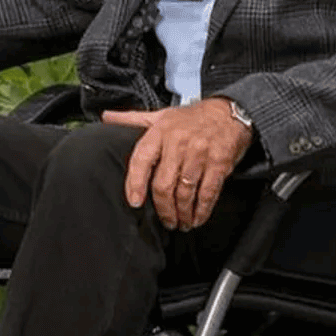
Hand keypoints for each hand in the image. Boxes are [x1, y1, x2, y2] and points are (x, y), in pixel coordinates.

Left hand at [102, 99, 251, 230]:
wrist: (229, 112)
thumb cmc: (192, 117)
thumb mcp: (161, 115)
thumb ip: (133, 119)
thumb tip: (106, 118)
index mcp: (160, 131)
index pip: (142, 159)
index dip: (135, 183)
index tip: (134, 202)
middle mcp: (178, 143)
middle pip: (164, 184)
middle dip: (163, 209)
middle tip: (165, 221)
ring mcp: (200, 154)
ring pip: (185, 192)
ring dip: (182, 213)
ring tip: (180, 223)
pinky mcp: (219, 164)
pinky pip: (208, 193)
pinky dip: (202, 210)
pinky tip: (197, 218)